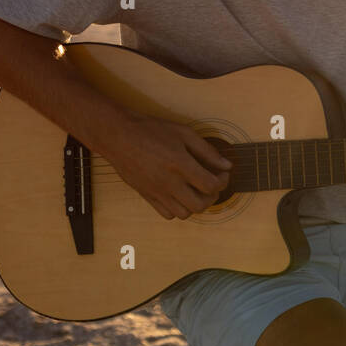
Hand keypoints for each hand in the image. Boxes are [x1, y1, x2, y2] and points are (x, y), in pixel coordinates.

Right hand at [91, 109, 231, 219]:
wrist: (119, 136)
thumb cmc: (151, 130)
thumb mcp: (184, 133)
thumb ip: (207, 151)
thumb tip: (226, 165)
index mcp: (180, 164)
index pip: (210, 185)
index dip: (223, 182)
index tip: (223, 174)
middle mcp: (169, 182)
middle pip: (200, 205)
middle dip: (213, 196)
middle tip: (212, 184)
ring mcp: (157, 192)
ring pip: (184, 214)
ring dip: (196, 204)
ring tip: (197, 190)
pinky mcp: (147, 196)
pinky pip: (167, 214)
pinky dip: (178, 209)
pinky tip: (180, 194)